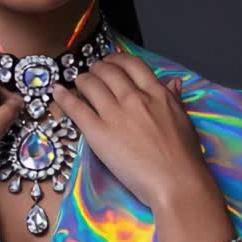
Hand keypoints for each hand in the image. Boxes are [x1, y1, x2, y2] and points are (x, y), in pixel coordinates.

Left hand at [50, 51, 215, 207]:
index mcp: (156, 93)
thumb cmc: (184, 156)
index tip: (111, 62)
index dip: (117, 59)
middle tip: (93, 73)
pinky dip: (63, 96)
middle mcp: (133, 98)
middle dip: (97, 68)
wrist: (176, 181)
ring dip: (82, 80)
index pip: (131, 64)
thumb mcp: (184, 119)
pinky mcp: (98, 133)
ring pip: (90, 84)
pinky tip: (56, 90)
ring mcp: (114, 114)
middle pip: (107, 71)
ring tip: (79, 83)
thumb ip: (174, 97)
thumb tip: (174, 82)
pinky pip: (76, 108)